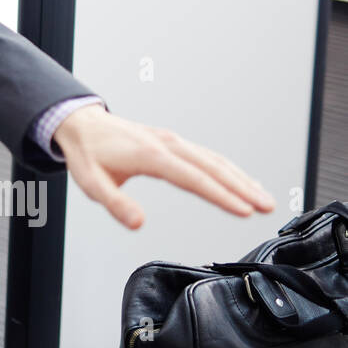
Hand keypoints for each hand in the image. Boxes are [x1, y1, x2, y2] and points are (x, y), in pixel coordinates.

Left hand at [54, 105, 274, 229]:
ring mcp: (171, 141)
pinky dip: (228, 169)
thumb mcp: (91, 183)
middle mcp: (166, 144)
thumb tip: (138, 223)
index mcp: (150, 155)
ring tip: (264, 198)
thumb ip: (115, 204)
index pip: (193, 178)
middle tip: (267, 207)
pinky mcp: (171, 142)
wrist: (80, 124)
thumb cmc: (86, 154)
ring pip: (214, 159)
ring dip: (240, 178)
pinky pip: (206, 155)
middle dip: (242, 187)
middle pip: (212, 166)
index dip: (221, 196)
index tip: (244, 211)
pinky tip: (240, 181)